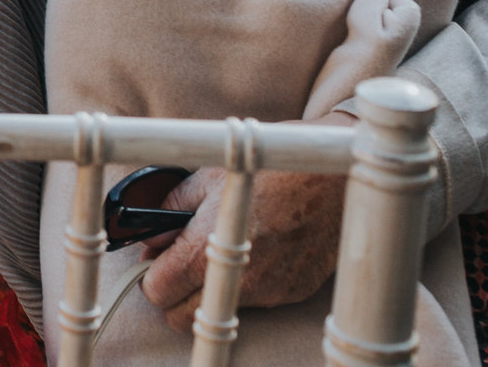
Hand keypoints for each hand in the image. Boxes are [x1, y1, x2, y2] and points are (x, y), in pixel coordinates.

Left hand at [139, 119, 352, 328]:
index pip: (158, 291)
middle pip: (183, 318)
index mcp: (208, 249)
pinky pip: (256, 301)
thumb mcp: (211, 176)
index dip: (151, 275)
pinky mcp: (292, 293)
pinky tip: (256, 251)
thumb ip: (172, 208)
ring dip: (212, 291)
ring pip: (220, 310)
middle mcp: (238, 280)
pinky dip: (247, 284)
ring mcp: (267, 292)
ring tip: (224, 249)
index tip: (157, 261)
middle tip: (181, 265)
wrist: (336, 178)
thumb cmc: (272, 169)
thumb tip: (152, 236)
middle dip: (174, 295)